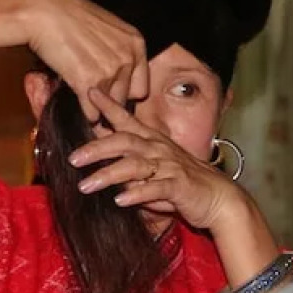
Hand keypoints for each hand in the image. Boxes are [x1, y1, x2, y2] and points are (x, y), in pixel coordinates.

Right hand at [16, 0, 148, 122]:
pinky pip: (92, 112)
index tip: (111, 90)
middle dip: (109, 100)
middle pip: (124, 99)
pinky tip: (81, 108)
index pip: (141, 87)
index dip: (125, 91)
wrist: (42, 10)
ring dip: (97, 107)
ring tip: (86, 100)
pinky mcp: (87, 82)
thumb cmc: (68, 13)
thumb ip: (118, 49)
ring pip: (108, 107)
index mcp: (136, 44)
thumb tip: (118, 72)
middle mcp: (127, 59)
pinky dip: (86, 114)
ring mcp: (109, 72)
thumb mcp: (107, 27)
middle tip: (95, 96)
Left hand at [68, 89, 248, 228]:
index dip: (109, 106)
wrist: (220, 199)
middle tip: (72, 158)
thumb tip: (101, 156)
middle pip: (125, 142)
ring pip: (135, 166)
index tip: (90, 92)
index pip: (128, 120)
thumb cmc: (184, 184)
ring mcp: (170, 168)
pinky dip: (137, 194)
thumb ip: (128, 162)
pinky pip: (156, 188)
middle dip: (97, 148)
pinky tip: (120, 200)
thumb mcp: (154, 169)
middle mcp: (160, 150)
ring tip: (86, 186)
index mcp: (154, 142)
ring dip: (109, 175)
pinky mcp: (179, 187)